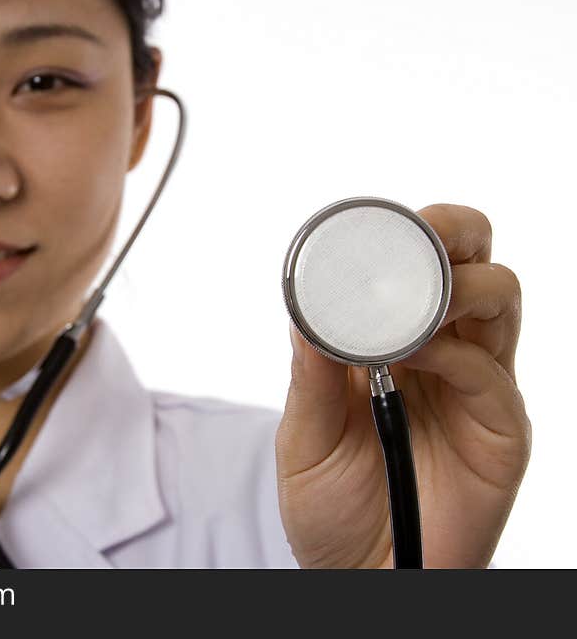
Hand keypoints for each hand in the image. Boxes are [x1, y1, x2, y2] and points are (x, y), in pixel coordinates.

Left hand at [275, 204, 530, 567]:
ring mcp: (475, 389)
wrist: (359, 576)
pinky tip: (416, 360)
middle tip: (422, 238)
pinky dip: (455, 354)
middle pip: (471, 266)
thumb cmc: (330, 507)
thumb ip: (311, 376)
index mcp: (392, 347)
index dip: (409, 233)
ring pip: (498, 300)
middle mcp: (442, 356)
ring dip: (460, 283)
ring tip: (416, 301)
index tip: (376, 229)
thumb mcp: (305, 436)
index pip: (418, 267)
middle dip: (453, 233)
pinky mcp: (500, 430)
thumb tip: (304, 309)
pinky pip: (491, 373)